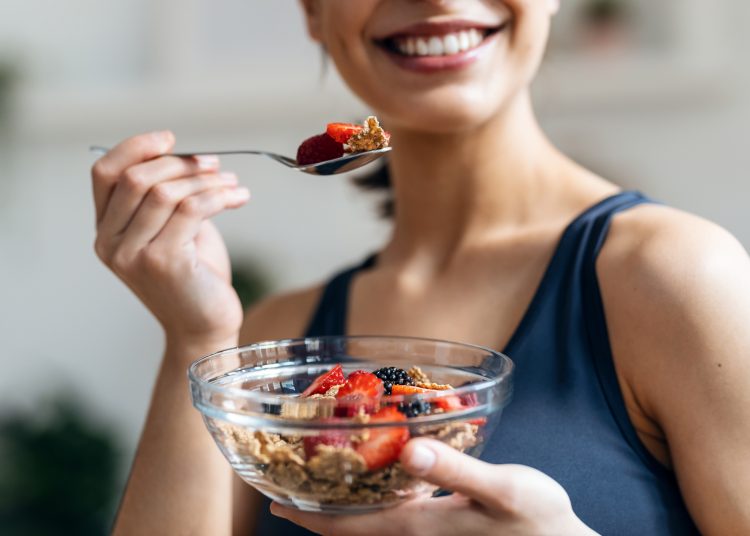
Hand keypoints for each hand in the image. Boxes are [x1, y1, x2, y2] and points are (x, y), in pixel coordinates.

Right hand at [91, 131, 249, 349]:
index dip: (135, 147)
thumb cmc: (194, 276)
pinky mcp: (162, 262)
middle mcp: (110, 243)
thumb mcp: (173, 230)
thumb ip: (166, 197)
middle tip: (215, 164)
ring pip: (165, 191)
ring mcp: (133, 255)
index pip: (104, 173)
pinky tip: (239, 197)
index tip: (170, 138)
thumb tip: (188, 156)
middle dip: (181, 163)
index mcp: (106, 230)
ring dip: (206, 180)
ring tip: (232, 183)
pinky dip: (219, 196)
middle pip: (137, 178)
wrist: (206, 326)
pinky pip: (191, 209)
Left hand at [272, 438, 597, 535]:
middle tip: (284, 475)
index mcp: (416, 530)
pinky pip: (391, 513)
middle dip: (314, 506)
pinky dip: (372, 495)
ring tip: (319, 470)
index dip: (306, 515)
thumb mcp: (504, 491)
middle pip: (348, 526)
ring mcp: (426, 534)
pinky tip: (375, 472)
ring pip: (368, 519)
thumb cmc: (539, 521)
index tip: (271, 499)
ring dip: (340, 500)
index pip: (346, 528)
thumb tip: (409, 450)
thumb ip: (456, 471)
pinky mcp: (440, 527)